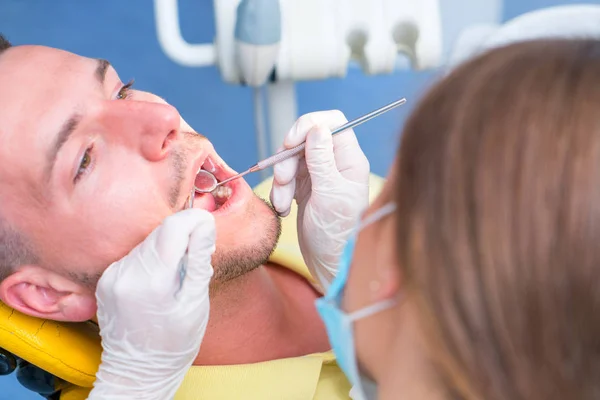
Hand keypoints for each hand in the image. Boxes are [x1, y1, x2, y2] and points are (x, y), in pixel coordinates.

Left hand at [88, 209, 215, 398]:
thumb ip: (199, 260)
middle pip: (161, 232)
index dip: (195, 220)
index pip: (174, 226)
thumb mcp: (196, 303)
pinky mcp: (106, 279)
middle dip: (184, 237)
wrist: (138, 372)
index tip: (208, 228)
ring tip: (177, 278)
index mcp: (151, 281)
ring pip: (148, 242)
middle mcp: (125, 273)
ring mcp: (111, 276)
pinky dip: (153, 260)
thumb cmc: (174, 343)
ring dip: (168, 249)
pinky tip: (159, 283)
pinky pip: (136, 255)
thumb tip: (205, 223)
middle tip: (197, 261)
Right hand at [270, 110, 369, 289]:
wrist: (330, 265)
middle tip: (282, 178)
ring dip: (281, 179)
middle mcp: (336, 165)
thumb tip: (317, 128)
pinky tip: (283, 209)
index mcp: (350, 161)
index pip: (332, 123)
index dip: (309, 125)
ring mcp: (320, 177)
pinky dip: (280, 191)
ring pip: (292, 159)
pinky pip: (287, 178)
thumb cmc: (339, 235)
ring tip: (283, 202)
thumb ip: (322, 160)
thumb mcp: (330, 195)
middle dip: (288, 157)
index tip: (290, 140)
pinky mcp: (306, 190)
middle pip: (306, 140)